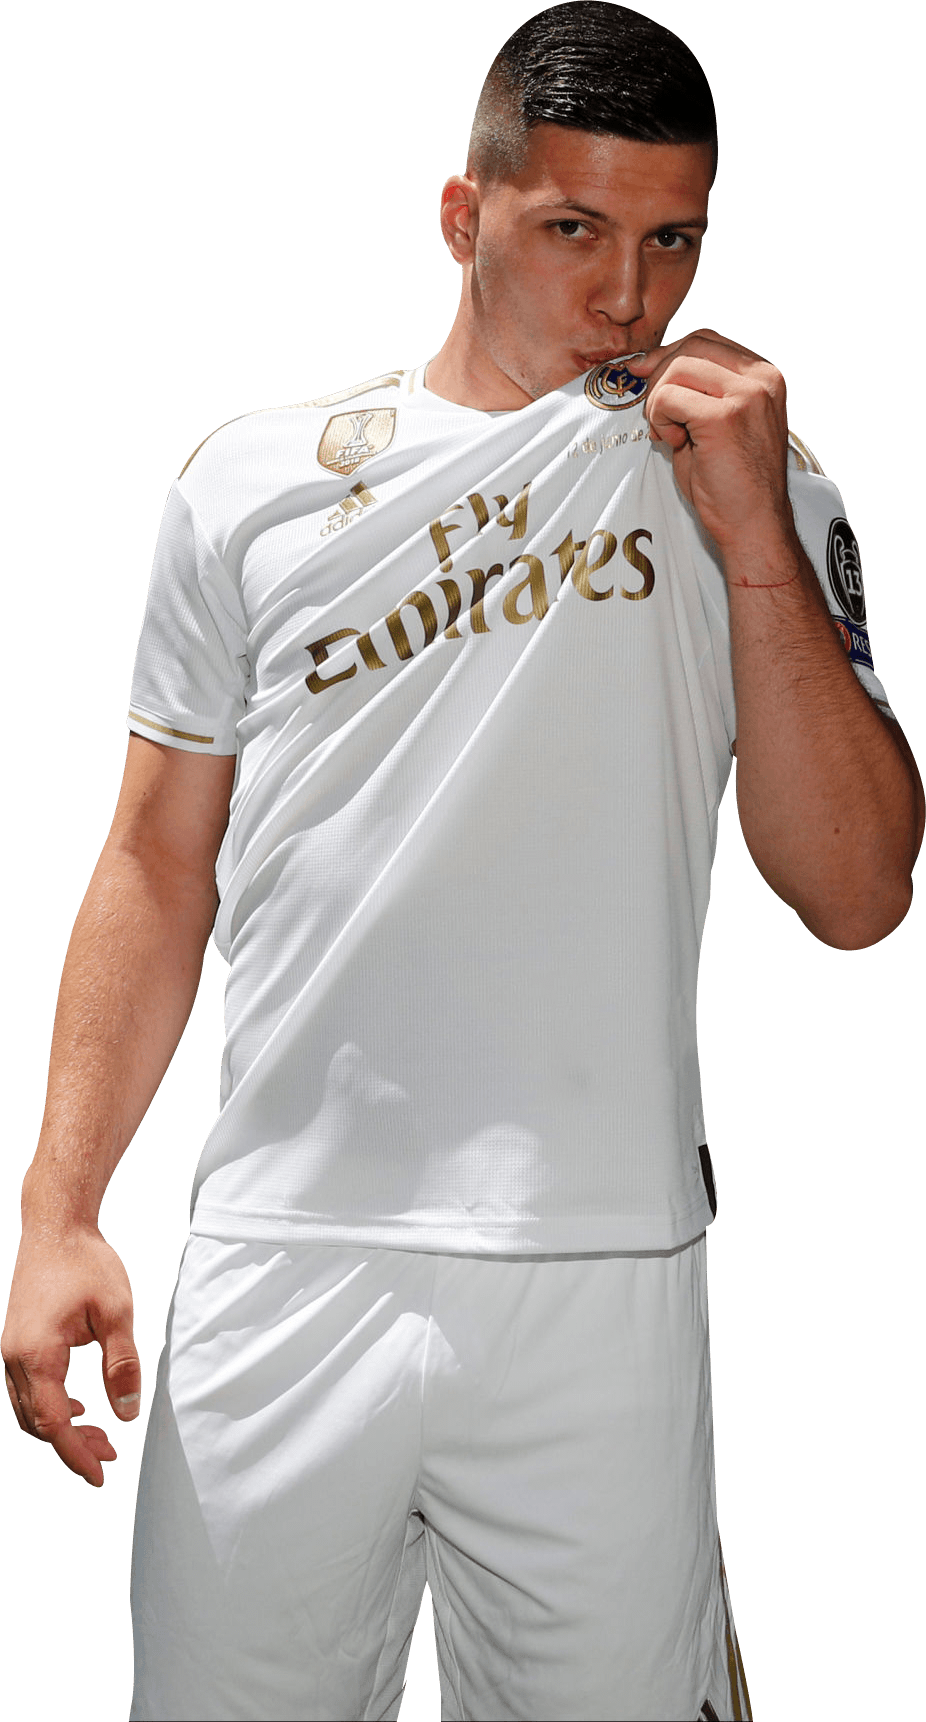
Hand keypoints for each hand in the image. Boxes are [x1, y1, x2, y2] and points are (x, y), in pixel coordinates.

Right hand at [2, 1223, 141, 1486]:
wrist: (55, 1225)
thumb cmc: (86, 1262)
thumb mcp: (116, 1313)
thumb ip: (121, 1366)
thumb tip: (127, 1413)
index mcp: (37, 1356)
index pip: (53, 1424)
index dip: (75, 1455)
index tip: (99, 1475)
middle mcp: (14, 1357)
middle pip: (36, 1422)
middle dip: (71, 1444)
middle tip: (108, 1452)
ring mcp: (10, 1348)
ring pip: (27, 1408)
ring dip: (60, 1426)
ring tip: (97, 1433)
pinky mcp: (16, 1339)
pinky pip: (25, 1388)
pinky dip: (49, 1405)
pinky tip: (78, 1403)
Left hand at [627, 331, 795, 557]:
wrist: (753, 525)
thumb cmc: (732, 484)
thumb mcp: (718, 424)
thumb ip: (696, 392)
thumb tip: (648, 369)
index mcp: (764, 376)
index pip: (706, 341)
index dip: (669, 354)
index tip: (644, 374)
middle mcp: (761, 379)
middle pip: (691, 346)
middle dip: (658, 375)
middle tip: (652, 413)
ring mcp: (746, 395)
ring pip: (678, 368)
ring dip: (659, 402)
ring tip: (669, 434)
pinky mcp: (724, 418)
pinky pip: (669, 398)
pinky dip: (660, 419)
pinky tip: (674, 442)